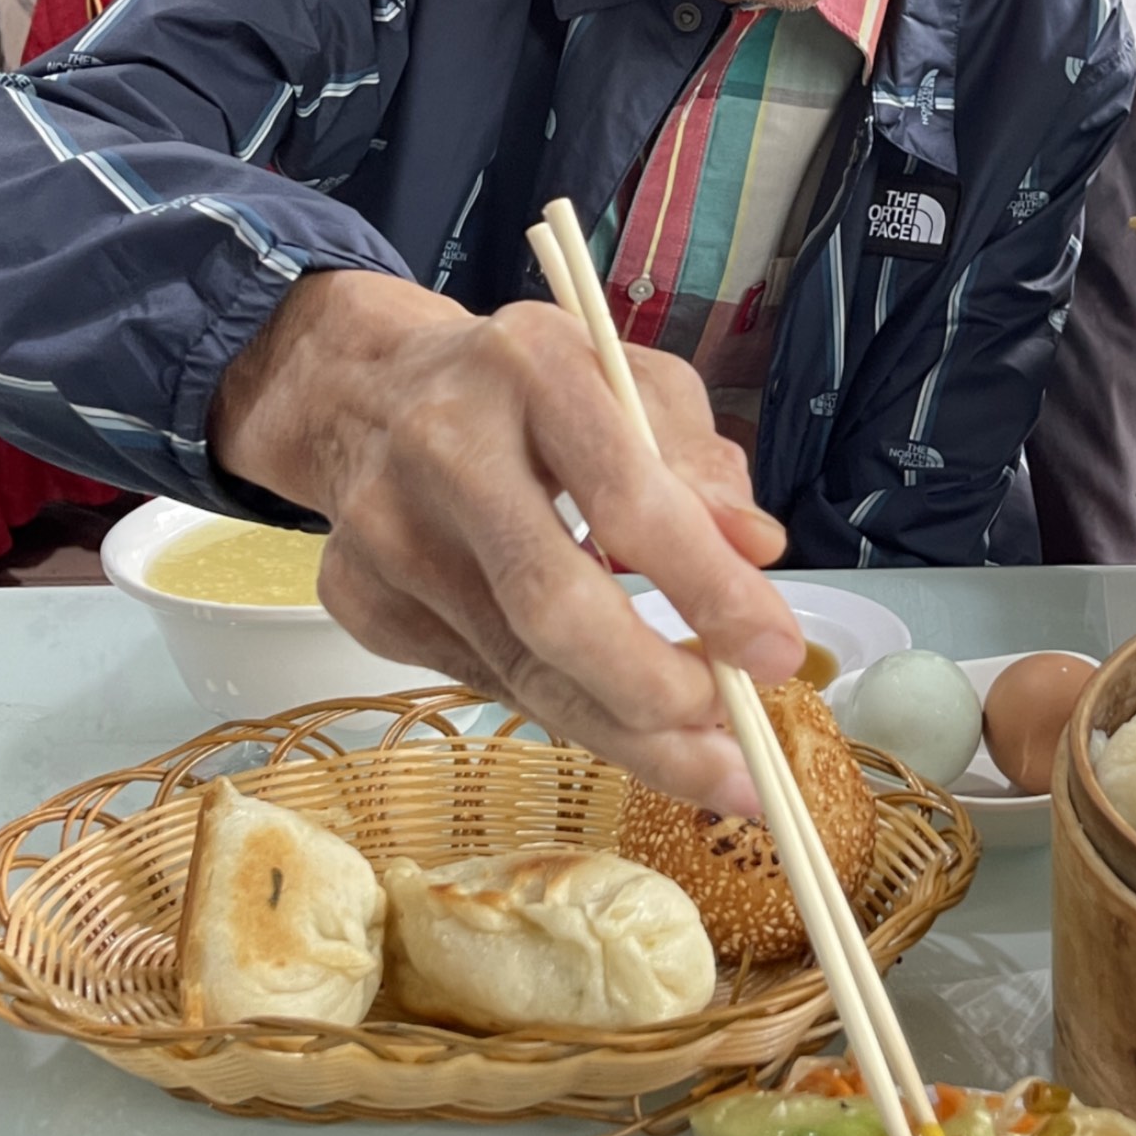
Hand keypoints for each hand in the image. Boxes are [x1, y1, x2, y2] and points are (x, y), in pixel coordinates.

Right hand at [209, 270, 804, 813]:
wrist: (363, 393)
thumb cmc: (527, 389)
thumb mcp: (629, 383)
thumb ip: (698, 461)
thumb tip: (757, 552)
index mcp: (529, 368)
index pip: (628, 500)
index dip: (709, 591)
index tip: (777, 656)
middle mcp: (445, 449)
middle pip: (554, 608)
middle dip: (658, 694)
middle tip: (736, 737)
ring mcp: (387, 533)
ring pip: (520, 670)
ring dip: (626, 733)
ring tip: (711, 767)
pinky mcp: (358, 598)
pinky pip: (484, 679)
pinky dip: (563, 708)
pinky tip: (619, 718)